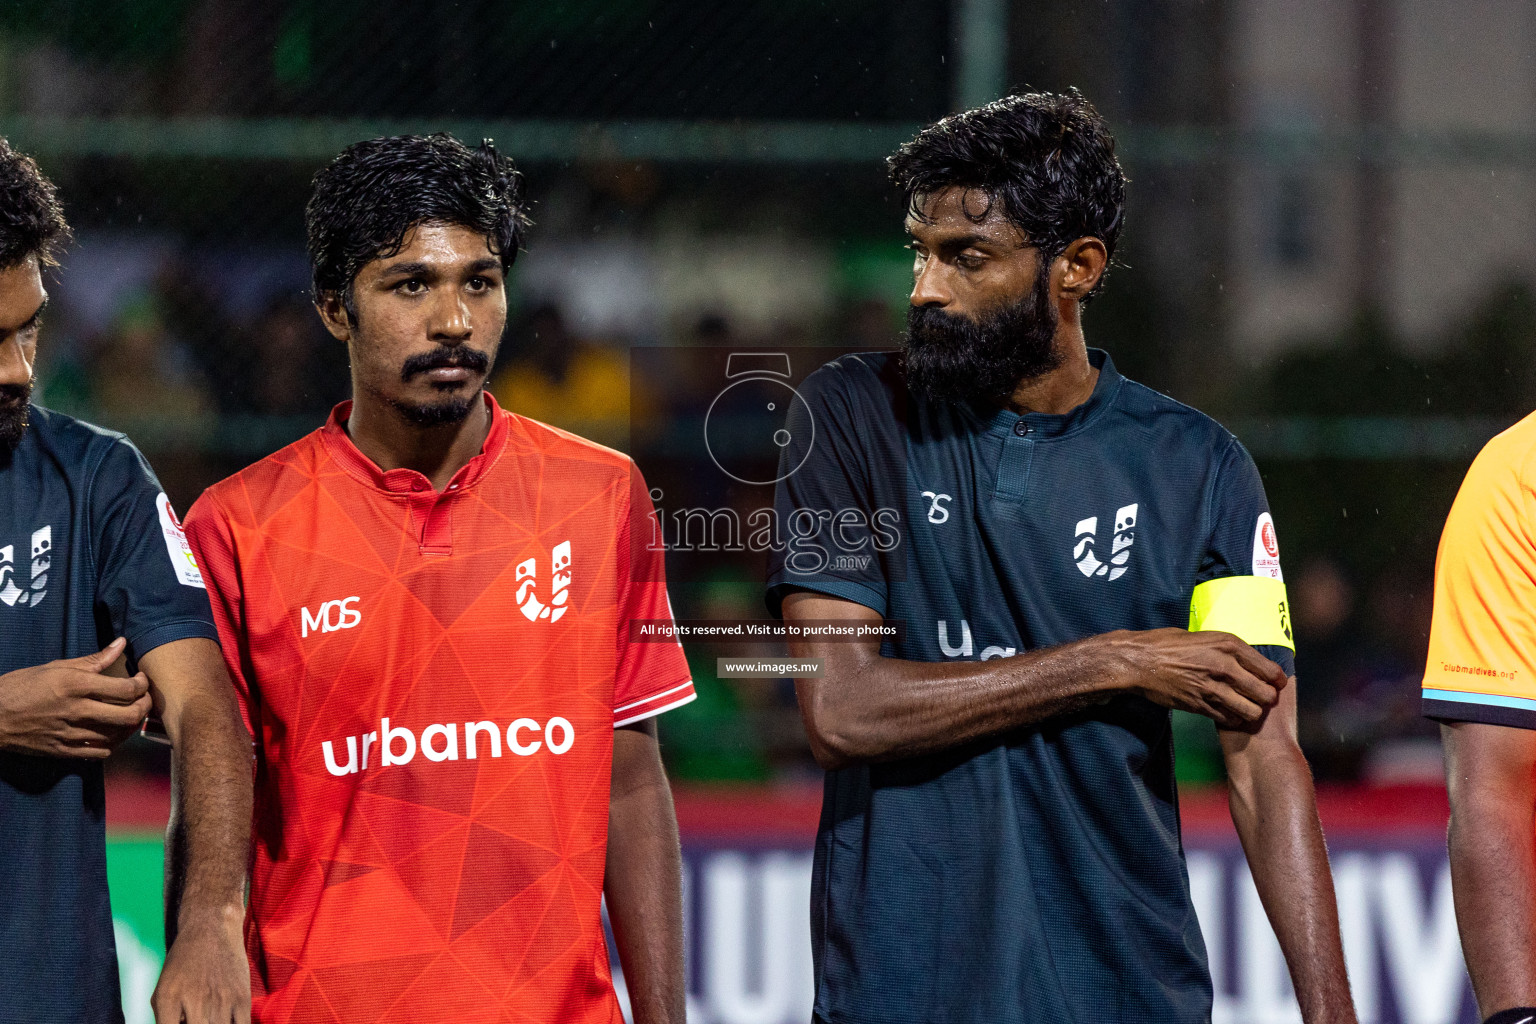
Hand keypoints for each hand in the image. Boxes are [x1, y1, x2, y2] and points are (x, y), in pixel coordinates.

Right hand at [0, 637, 151, 757]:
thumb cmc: (20, 687)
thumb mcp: (54, 667)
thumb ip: (93, 659)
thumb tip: (121, 643)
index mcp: (75, 686)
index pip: (126, 689)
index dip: (142, 685)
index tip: (141, 679)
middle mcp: (76, 711)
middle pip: (129, 715)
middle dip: (145, 706)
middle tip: (144, 698)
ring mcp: (70, 734)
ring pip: (118, 735)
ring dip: (130, 725)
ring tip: (130, 713)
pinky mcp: (63, 751)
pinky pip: (100, 752)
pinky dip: (112, 743)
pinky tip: (110, 732)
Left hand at [152, 910, 249, 1023]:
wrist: (212, 928)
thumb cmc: (184, 962)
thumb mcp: (164, 990)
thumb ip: (167, 1020)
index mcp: (168, 999)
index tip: (185, 1023)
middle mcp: (193, 1000)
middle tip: (199, 1018)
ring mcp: (220, 999)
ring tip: (211, 1016)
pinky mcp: (242, 997)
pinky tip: (227, 1020)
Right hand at [1094, 628, 1286, 729]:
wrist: (1138, 661)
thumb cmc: (1166, 644)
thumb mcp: (1202, 636)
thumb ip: (1225, 648)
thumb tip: (1244, 659)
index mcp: (1228, 645)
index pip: (1270, 670)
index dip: (1276, 680)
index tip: (1274, 683)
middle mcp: (1225, 666)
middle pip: (1265, 694)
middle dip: (1266, 699)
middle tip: (1260, 698)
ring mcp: (1213, 688)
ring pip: (1251, 711)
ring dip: (1251, 712)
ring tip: (1245, 708)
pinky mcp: (1200, 705)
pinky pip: (1229, 718)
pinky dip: (1232, 719)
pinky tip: (1227, 713)